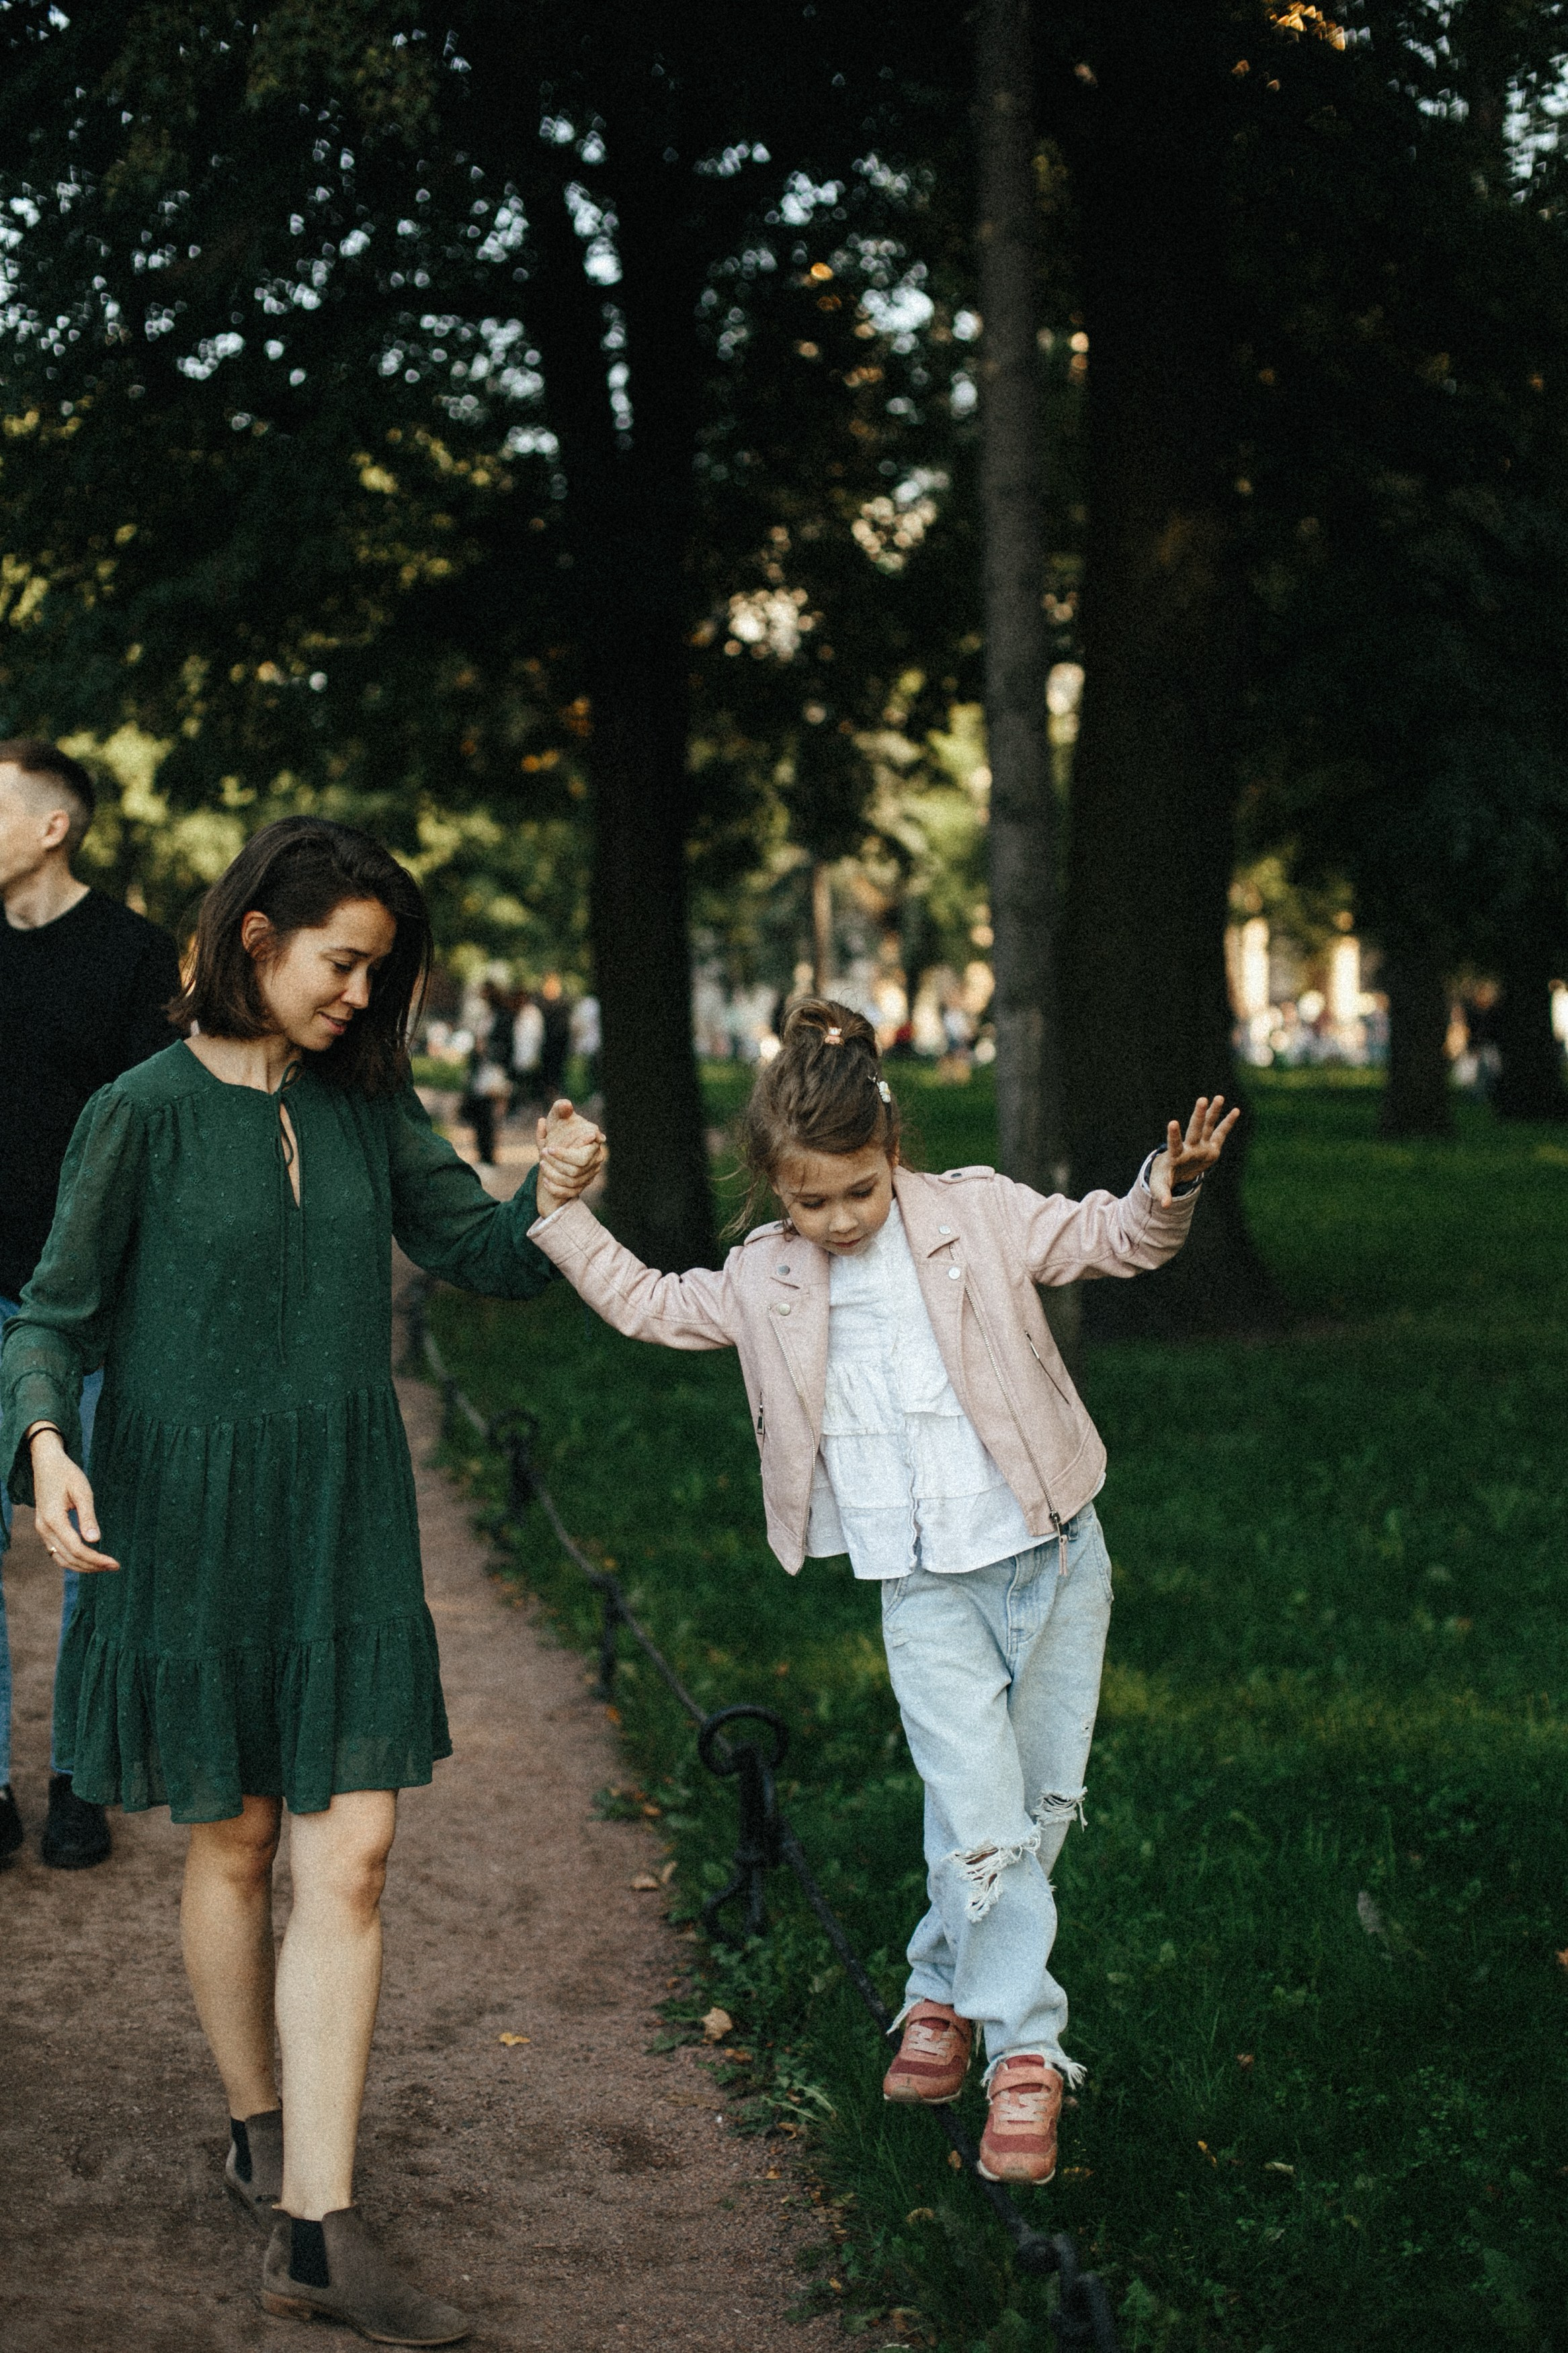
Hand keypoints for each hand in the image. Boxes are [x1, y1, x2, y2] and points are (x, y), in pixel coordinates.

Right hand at [28, 1426, 119, 1572]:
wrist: (47, 1463)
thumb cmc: (67, 1474)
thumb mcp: (82, 1491)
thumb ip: (88, 1516)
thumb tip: (95, 1540)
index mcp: (53, 1519)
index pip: (76, 1549)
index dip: (96, 1559)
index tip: (115, 1563)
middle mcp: (44, 1528)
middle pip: (68, 1558)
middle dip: (92, 1566)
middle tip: (114, 1567)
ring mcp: (42, 1530)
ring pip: (61, 1559)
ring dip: (82, 1566)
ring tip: (104, 1566)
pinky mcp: (44, 1529)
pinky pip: (57, 1552)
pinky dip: (73, 1560)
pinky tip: (89, 1559)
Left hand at [535, 1097, 604, 1213]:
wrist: (556, 1151)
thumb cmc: (559, 1131)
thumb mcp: (556, 1119)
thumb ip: (560, 1110)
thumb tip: (565, 1105)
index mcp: (593, 1140)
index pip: (583, 1154)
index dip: (565, 1154)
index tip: (548, 1149)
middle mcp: (596, 1158)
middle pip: (578, 1168)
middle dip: (558, 1163)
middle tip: (543, 1155)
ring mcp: (591, 1173)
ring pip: (572, 1181)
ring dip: (553, 1174)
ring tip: (541, 1164)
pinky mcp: (583, 1185)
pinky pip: (570, 1192)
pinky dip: (556, 1188)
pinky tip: (545, 1181)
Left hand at [1149, 1095, 1239, 1207]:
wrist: (1172, 1172)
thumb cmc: (1164, 1177)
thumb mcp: (1160, 1187)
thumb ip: (1163, 1194)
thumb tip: (1164, 1205)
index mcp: (1176, 1155)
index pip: (1174, 1143)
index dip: (1173, 1134)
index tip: (1173, 1122)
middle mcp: (1189, 1147)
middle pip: (1194, 1129)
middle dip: (1198, 1115)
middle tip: (1202, 1099)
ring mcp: (1200, 1146)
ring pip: (1207, 1126)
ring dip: (1213, 1112)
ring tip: (1219, 1097)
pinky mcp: (1211, 1148)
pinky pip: (1220, 1133)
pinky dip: (1227, 1123)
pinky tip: (1236, 1110)